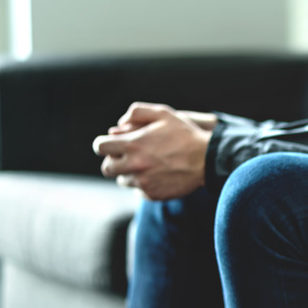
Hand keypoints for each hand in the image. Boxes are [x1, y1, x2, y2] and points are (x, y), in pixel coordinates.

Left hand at [93, 102, 212, 200]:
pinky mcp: (152, 194)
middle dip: (114, 161)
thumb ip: (137, 112)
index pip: (100, 147)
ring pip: (123, 180)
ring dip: (130, 173)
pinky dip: (144, 184)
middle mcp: (134, 165)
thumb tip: (119, 124)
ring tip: (147, 165)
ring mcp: (143, 182)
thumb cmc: (185, 134)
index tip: (111, 144)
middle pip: (107, 168)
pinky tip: (158, 175)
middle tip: (127, 156)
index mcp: (133, 144)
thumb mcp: (163, 113)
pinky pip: (138, 191)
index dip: (103, 144)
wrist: (207, 160)